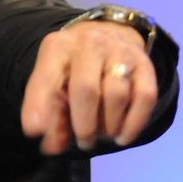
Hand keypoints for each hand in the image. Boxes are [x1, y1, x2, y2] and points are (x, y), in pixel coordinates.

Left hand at [19, 21, 158, 153]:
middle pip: (86, 90)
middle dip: (84, 126)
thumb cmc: (73, 69)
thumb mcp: (51, 83)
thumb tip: (48, 144)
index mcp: (59, 47)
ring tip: (102, 136)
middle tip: (84, 142)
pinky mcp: (145, 64)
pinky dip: (134, 124)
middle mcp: (91, 43)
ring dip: (108, 127)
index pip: (48, 80)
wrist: (108, 37)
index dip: (42, 109)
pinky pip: (145, 98)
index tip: (37, 134)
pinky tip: (122, 137)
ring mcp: (121, 52)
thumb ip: (46, 113)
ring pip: (117, 96)